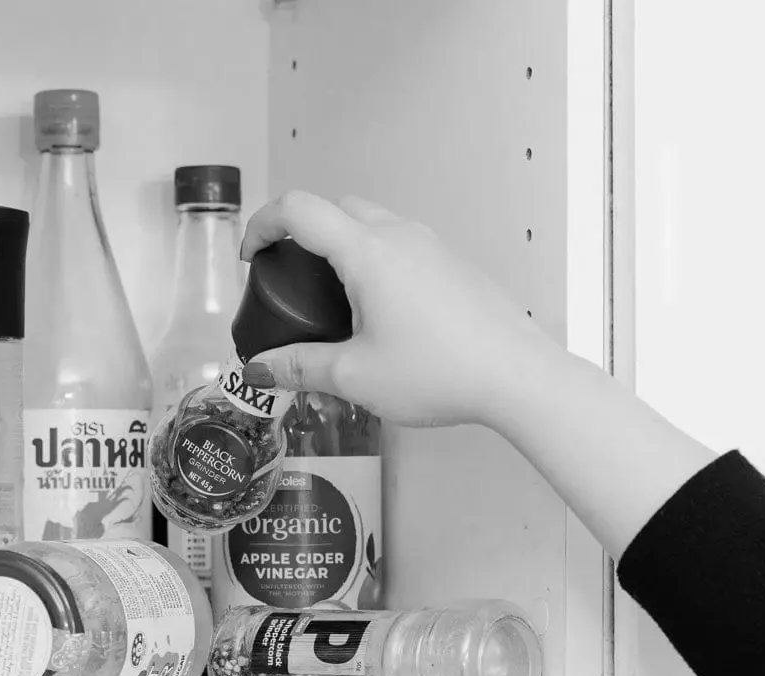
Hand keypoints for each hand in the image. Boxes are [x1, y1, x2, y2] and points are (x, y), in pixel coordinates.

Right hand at [239, 192, 557, 428]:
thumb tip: (259, 369)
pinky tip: (377, 316)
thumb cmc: (438, 372)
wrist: (513, 375)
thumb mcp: (355, 377)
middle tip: (289, 283)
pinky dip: (374, 264)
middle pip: (336, 209)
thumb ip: (300, 368)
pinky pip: (401, 247)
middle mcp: (399, 235)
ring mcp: (430, 246)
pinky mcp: (450, 264)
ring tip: (332, 305)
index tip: (250, 258)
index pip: (299, 210)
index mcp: (367, 252)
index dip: (263, 225)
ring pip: (371, 225)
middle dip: (302, 236)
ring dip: (341, 250)